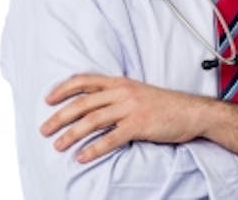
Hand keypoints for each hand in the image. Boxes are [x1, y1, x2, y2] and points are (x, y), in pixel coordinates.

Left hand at [40, 74, 205, 162]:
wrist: (193, 112)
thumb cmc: (166, 105)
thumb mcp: (140, 92)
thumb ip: (118, 95)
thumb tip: (95, 106)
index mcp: (122, 82)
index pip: (86, 80)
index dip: (64, 89)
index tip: (48, 100)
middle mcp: (124, 92)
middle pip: (84, 103)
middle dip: (60, 117)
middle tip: (44, 129)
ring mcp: (132, 108)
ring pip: (93, 120)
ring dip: (72, 134)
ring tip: (58, 145)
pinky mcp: (140, 125)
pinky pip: (111, 138)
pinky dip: (94, 149)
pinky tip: (82, 157)